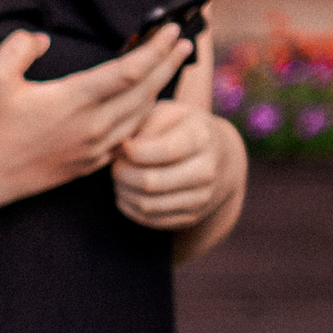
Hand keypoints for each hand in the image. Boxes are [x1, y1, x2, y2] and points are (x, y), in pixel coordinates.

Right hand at [0, 26, 191, 207]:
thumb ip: (20, 46)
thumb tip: (43, 39)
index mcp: (74, 99)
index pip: (130, 70)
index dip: (156, 48)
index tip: (171, 30)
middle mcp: (92, 125)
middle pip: (146, 91)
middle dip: (169, 63)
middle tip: (184, 42)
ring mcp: (95, 148)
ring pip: (141, 115)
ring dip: (159, 88)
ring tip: (168, 68)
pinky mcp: (91, 163)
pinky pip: (129, 136)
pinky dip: (143, 115)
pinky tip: (144, 103)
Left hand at [113, 99, 236, 230]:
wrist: (217, 156)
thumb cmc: (180, 128)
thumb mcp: (167, 113)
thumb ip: (146, 125)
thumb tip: (126, 148)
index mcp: (201, 138)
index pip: (163, 150)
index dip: (133, 151)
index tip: (122, 145)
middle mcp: (206, 170)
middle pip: (150, 182)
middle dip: (122, 174)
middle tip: (115, 164)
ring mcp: (201, 197)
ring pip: (147, 204)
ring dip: (123, 192)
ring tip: (119, 177)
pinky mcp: (191, 217)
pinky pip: (150, 219)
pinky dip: (130, 207)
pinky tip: (127, 191)